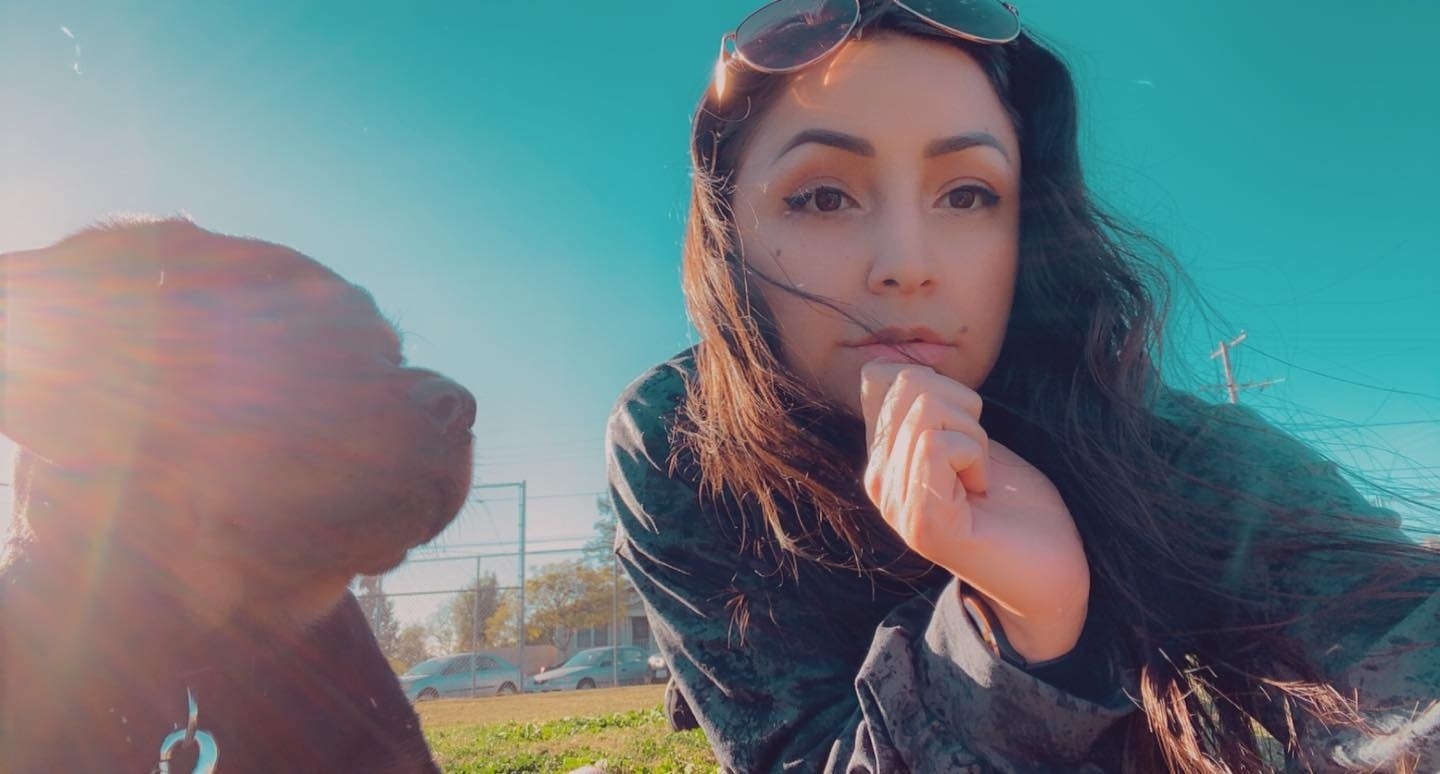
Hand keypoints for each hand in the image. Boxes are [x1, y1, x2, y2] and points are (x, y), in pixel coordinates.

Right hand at [860, 362, 1089, 661]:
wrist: (1050, 575)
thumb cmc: (1017, 505)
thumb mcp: (970, 438)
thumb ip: (932, 406)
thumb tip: (899, 364)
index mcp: (885, 457)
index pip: (881, 376)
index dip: (936, 381)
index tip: (963, 427)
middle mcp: (879, 478)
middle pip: (910, 383)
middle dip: (963, 408)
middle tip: (978, 459)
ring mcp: (896, 502)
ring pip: (926, 410)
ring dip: (974, 436)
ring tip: (980, 478)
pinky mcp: (922, 522)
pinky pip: (938, 445)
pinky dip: (976, 456)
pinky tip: (980, 491)